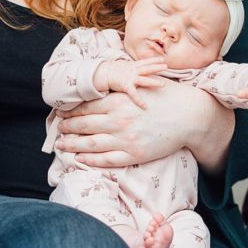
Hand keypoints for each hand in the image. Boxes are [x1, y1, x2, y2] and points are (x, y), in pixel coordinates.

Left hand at [55, 80, 233, 170]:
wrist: (189, 116)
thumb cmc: (165, 97)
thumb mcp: (139, 87)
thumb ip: (118, 90)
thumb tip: (99, 91)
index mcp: (118, 100)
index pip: (86, 106)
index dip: (70, 111)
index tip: (61, 113)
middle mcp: (118, 119)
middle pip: (83, 124)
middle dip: (67, 127)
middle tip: (58, 129)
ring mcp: (125, 138)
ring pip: (90, 143)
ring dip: (72, 144)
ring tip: (61, 144)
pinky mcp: (134, 154)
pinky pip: (106, 159)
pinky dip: (89, 160)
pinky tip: (79, 158)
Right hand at [93, 58, 168, 108]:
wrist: (101, 74)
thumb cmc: (110, 71)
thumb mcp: (122, 67)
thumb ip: (129, 68)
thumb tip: (133, 70)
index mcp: (132, 66)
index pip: (145, 62)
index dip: (154, 60)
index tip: (162, 60)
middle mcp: (133, 71)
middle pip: (148, 68)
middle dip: (157, 67)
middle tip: (166, 67)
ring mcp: (130, 78)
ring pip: (145, 79)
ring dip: (154, 82)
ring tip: (163, 84)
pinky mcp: (126, 86)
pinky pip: (134, 95)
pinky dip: (139, 101)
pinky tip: (145, 107)